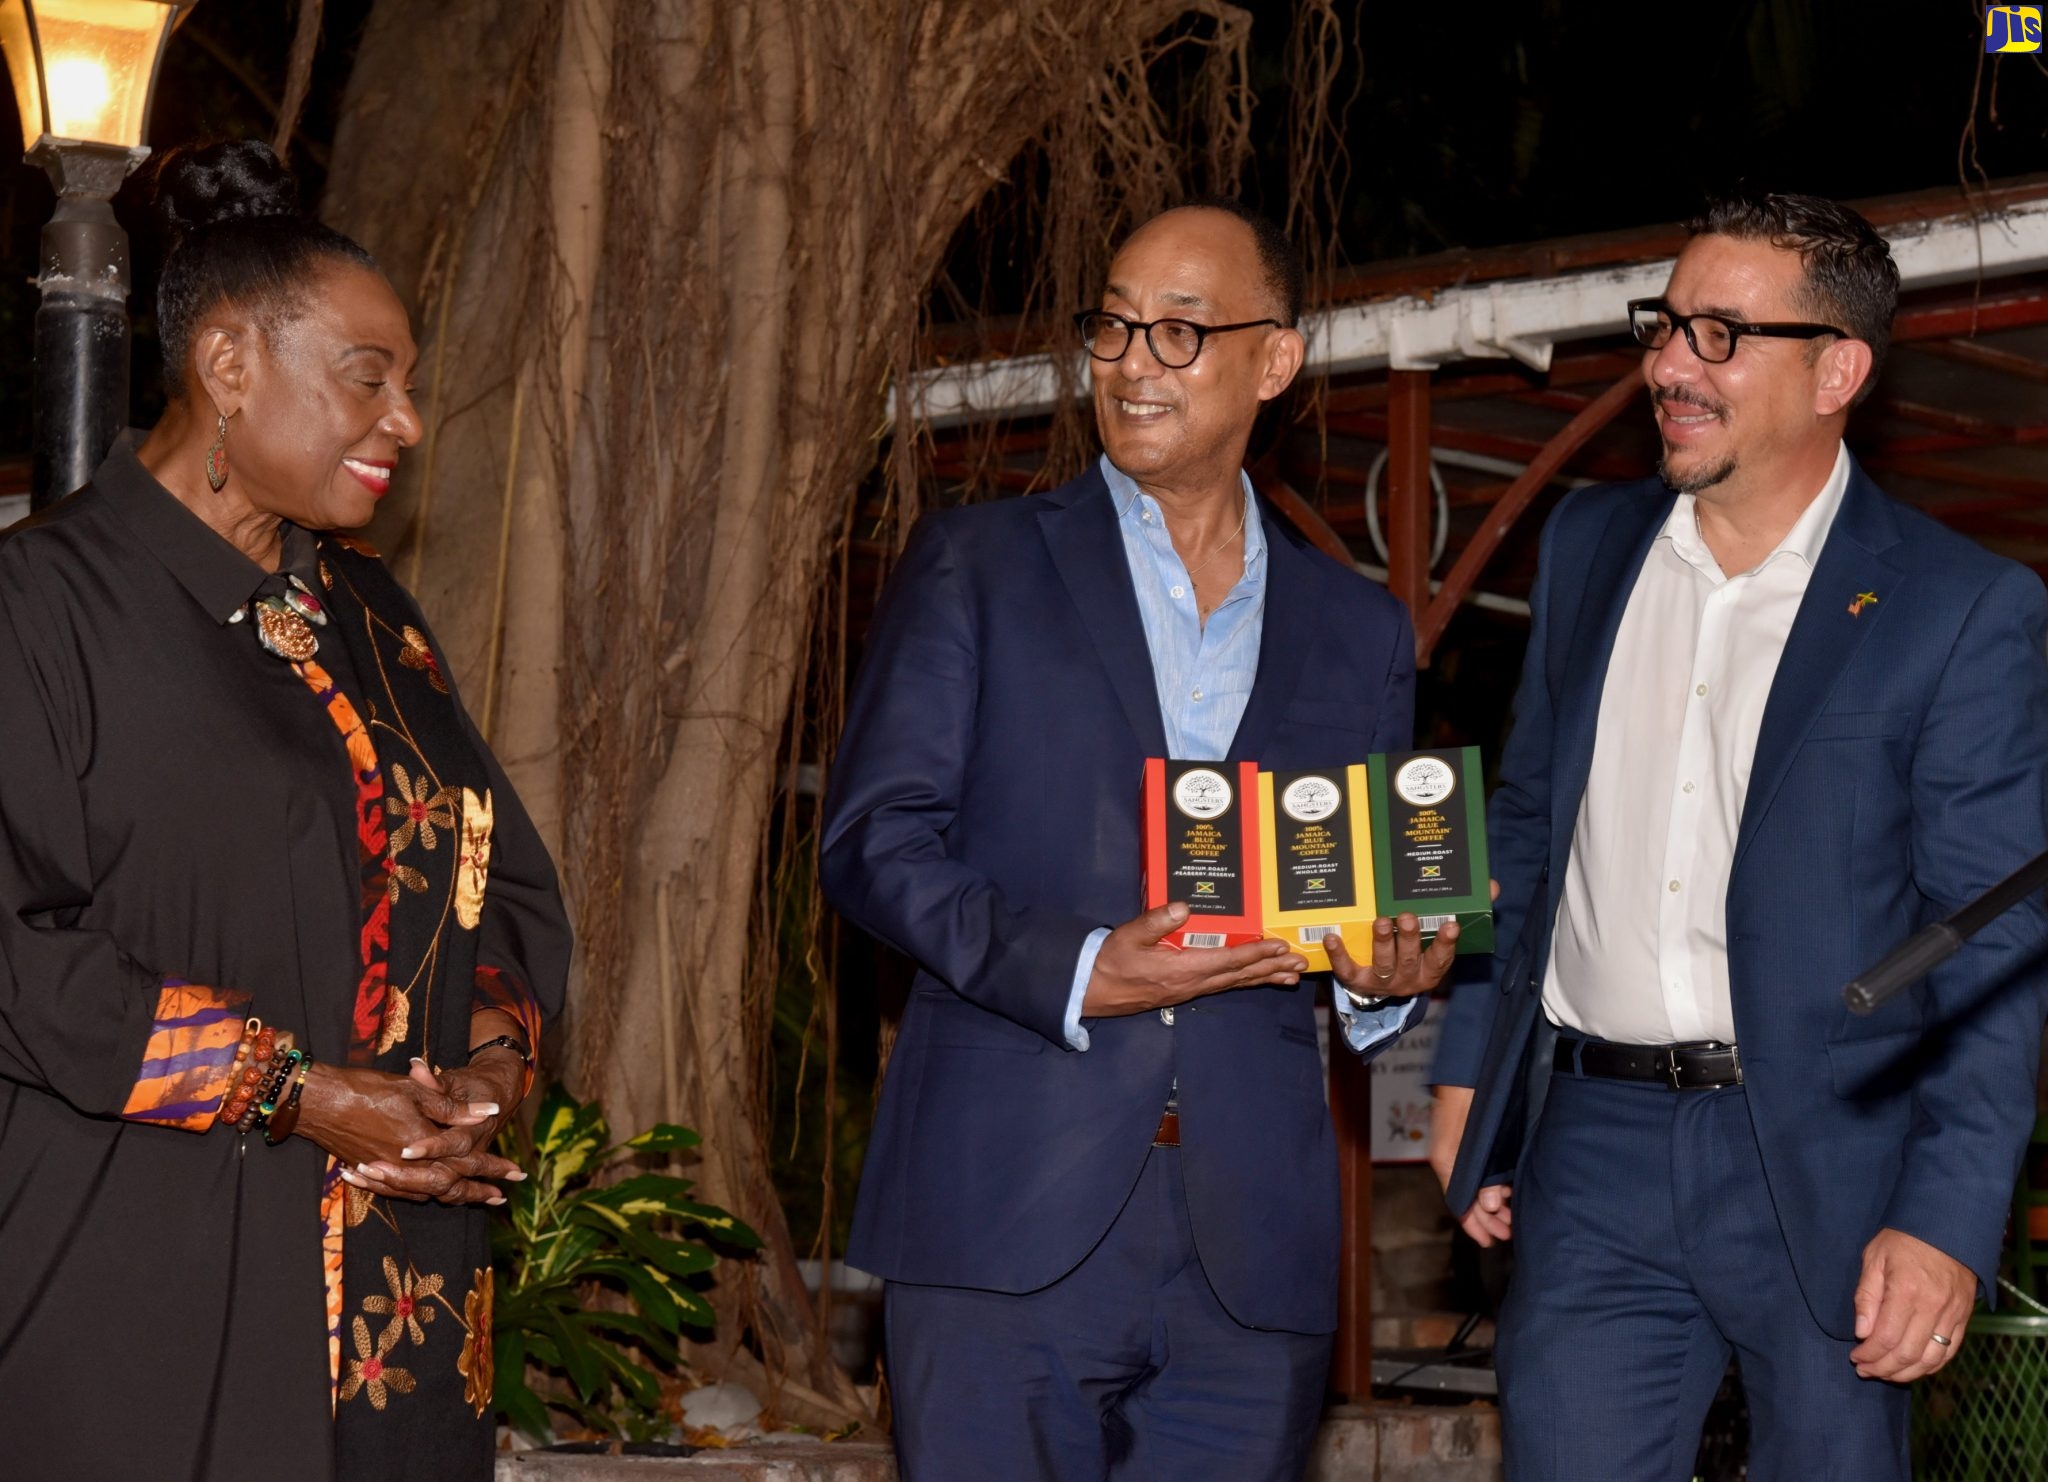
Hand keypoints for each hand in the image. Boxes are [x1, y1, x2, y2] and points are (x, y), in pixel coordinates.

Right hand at [295, 1059, 521, 1206]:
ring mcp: (386, 1173)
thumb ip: (452, 1108)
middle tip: (502, 1198)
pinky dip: (424, 1193)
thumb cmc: (367, 1090)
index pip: (467, 1161)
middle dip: (479, 1191)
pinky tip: (433, 1192)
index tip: (516, 1174)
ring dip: (455, 1196)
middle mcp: (406, 1166)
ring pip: (427, 1192)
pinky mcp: (370, 1173)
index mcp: (422, 1146)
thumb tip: (490, 1113)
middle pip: (451, 1185)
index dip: (493, 1167)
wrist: (319, 1102)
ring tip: (477, 1199)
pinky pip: (403, 1192)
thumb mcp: (415, 1091)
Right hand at [1082, 902, 1306, 1017]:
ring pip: (1236, 983)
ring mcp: (1192, 989)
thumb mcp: (1129, 935)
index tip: (1279, 946)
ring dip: (1265, 978)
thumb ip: (1156, 920)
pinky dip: (1245, 981)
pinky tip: (1258, 980)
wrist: (1095, 989)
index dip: (1256, 953)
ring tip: (1291, 976)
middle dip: (1271, 968)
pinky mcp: (1188, 990)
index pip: (1228, 960)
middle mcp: (1193, 983)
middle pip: (1240, 975)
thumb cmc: (1111, 961)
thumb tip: (1184, 907)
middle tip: (1300, 964)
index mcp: (1183, 968)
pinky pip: (1224, 985)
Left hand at [1327, 913, 1457, 1000]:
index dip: (1446, 943)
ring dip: (1382, 942)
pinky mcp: (1357, 982)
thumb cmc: (1406, 958)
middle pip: (1408, 959)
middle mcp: (1406, 979)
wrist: (1381, 989)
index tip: (1451, 924)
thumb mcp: (1426, 950)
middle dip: (1408, 938)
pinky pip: (1347, 969)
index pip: (1440, 958)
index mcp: (1427, 972)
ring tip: (1381, 922)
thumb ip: (1437, 927)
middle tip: (1408, 917)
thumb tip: (1471, 889)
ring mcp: (1382, 983)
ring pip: (1383, 964)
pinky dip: (1339, 954)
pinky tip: (1332, 938)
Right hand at [1428, 1084, 1511, 1244]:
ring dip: (1492, 1203)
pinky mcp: (1470, 1140)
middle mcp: (1451, 1159)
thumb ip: (1482, 1173)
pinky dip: (1493, 1185)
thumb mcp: (1476, 1138)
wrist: (1469, 1065)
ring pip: (1475, 1185)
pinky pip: (1479, 1171)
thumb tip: (1488, 1205)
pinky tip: (1506, 1190)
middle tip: (1508, 1232)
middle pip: (1467, 1198)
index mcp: (1447, 1161)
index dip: (1473, 1225)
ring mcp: (1460, 1149)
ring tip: (1511, 1215)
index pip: (1458, 1203)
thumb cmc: (1470, 1096)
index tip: (1489, 1242)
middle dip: (1487, 1218)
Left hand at [1850, 1228, 1974, 1380]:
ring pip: (1931, 1359)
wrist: (1947, 1228)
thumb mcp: (1874, 1258)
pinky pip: (1949, 1352)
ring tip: (1885, 1373)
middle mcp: (1933, 1307)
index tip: (1855, 1358)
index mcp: (1906, 1291)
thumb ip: (1866, 1296)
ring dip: (1906, 1373)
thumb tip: (1862, 1332)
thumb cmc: (1904, 1240)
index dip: (1869, 1355)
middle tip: (1865, 1370)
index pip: (1886, 1338)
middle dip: (1883, 1369)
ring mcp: (1952, 1315)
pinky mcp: (1964, 1318)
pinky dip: (1930, 1366)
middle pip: (1908, 1354)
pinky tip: (1913, 1368)